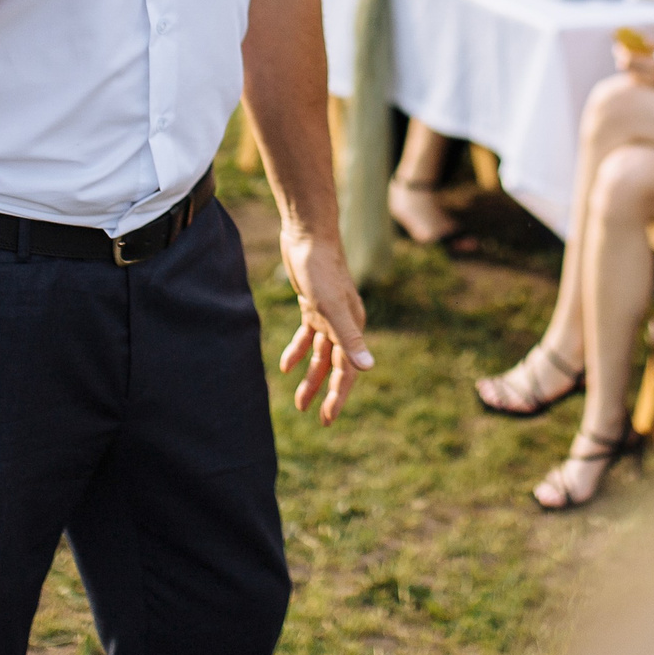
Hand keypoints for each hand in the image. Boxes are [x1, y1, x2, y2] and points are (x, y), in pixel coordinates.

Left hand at [275, 220, 371, 424]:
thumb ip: (349, 338)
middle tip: (321, 420)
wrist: (308, 235)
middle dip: (328, 392)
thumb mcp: (332, 308)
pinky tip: (285, 366)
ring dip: (311, 376)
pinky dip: (298, 351)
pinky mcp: (313, 305)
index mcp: (353, 327)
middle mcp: (344, 323)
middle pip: (336, 366)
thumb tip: (368, 368)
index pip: (348, 370)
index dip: (339, 395)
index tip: (328, 418)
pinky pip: (308, 335)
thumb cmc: (322, 270)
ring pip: (321, 354)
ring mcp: (329, 314)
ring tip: (299, 402)